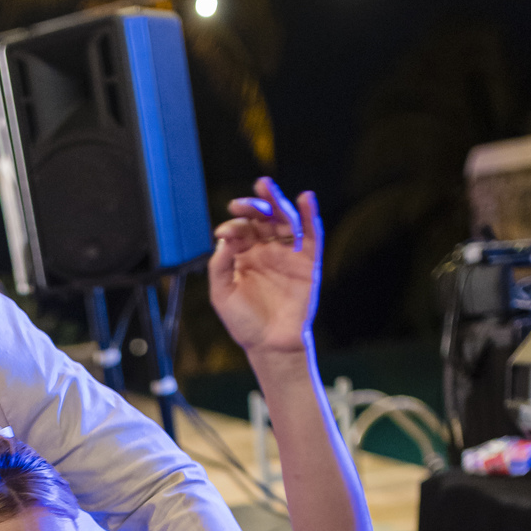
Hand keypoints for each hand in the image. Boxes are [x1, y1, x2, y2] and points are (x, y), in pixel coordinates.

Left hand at [208, 178, 321, 355]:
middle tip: (243, 201)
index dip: (233, 226)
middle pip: (262, 219)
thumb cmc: (244, 322)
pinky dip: (310, 215)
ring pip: (284, 221)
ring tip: (266, 185)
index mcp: (244, 256)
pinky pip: (311, 235)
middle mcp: (266, 250)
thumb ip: (219, 266)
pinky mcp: (307, 262)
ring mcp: (287, 254)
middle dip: (253, 205)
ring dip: (276, 202)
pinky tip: (305, 198)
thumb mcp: (222, 295)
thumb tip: (223, 238)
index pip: (240, 230)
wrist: (270, 345)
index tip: (225, 232)